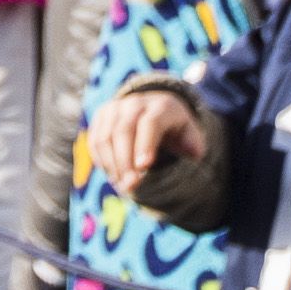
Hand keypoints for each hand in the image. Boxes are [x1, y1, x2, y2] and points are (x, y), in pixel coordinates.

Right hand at [90, 88, 205, 192]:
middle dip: (125, 161)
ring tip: (123, 186)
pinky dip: (102, 160)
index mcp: (160, 106)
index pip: (150, 123)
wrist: (153, 107)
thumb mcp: (188, 132)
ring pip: (105, 137)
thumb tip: (195, 153)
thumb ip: (193, 143)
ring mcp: (115, 108)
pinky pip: (95, 140)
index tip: (144, 167)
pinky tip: (114, 175)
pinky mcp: (101, 116)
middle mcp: (135, 103)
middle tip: (130, 186)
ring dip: (112, 164)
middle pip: (123, 131)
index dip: (145, 145)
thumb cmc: (173, 127)